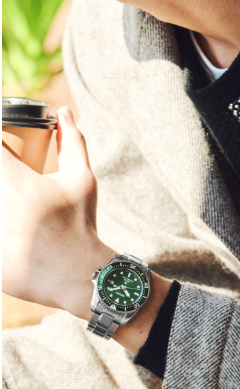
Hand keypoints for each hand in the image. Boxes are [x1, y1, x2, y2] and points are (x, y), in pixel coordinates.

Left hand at [2, 107, 115, 316]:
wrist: (80, 276)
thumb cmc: (81, 224)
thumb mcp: (82, 180)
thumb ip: (73, 142)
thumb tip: (63, 112)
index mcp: (14, 182)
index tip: (4, 153)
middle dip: (1, 180)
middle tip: (11, 188)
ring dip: (0, 210)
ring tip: (12, 213)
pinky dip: (0, 235)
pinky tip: (10, 233)